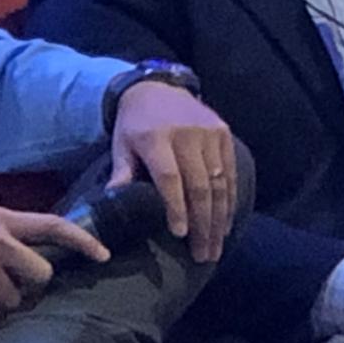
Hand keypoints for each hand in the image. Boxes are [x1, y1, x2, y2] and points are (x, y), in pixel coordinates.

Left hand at [108, 80, 235, 262]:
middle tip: (202, 255)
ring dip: (219, 218)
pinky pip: (230, 171)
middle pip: (199, 185)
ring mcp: (209, 132)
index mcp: (156, 138)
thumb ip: (121, 173)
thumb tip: (113, 203)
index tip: (179, 234)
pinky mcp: (223, 132)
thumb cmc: (134, 124)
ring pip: (219, 182)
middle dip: (202, 224)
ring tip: (215, 247)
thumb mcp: (121, 145)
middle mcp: (186, 134)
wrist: (157, 87)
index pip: (171, 177)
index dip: (177, 206)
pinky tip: (225, 222)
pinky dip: (230, 199)